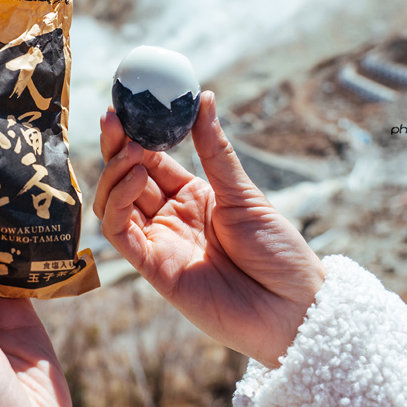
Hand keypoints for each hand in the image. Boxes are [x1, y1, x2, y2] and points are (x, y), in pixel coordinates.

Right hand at [94, 91, 325, 368]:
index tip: (129, 105)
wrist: (293, 310)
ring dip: (116, 173)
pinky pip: (120, 233)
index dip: (138, 133)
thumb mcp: (245, 194)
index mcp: (194, 196)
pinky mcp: (153, 269)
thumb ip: (215, 150)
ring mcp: (160, 243)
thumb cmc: (278, 252)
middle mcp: (171, 218)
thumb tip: (203, 97)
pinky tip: (135, 179)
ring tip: (132, 151)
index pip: (153, 158)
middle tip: (113, 118)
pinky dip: (118, 204)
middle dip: (117, 146)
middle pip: (128, 177)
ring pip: (115, 203)